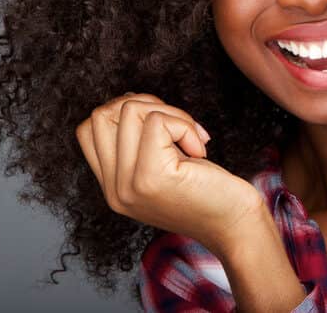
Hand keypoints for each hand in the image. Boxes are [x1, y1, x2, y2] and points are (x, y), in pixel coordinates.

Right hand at [75, 93, 265, 252]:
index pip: (90, 129)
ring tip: (193, 140)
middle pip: (103, 114)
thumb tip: (132, 100)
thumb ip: (140, 146)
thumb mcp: (165, 168)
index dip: (126, 112)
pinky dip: (184, 125)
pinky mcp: (150, 177)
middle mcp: (113, 190)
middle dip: (147, 105)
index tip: (162, 126)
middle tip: (180, 127)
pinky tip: (200, 150)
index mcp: (114, 187)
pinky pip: (157, 121)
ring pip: (130, 110)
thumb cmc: (211, 191)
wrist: (236, 226)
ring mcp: (127, 185)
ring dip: (172, 114)